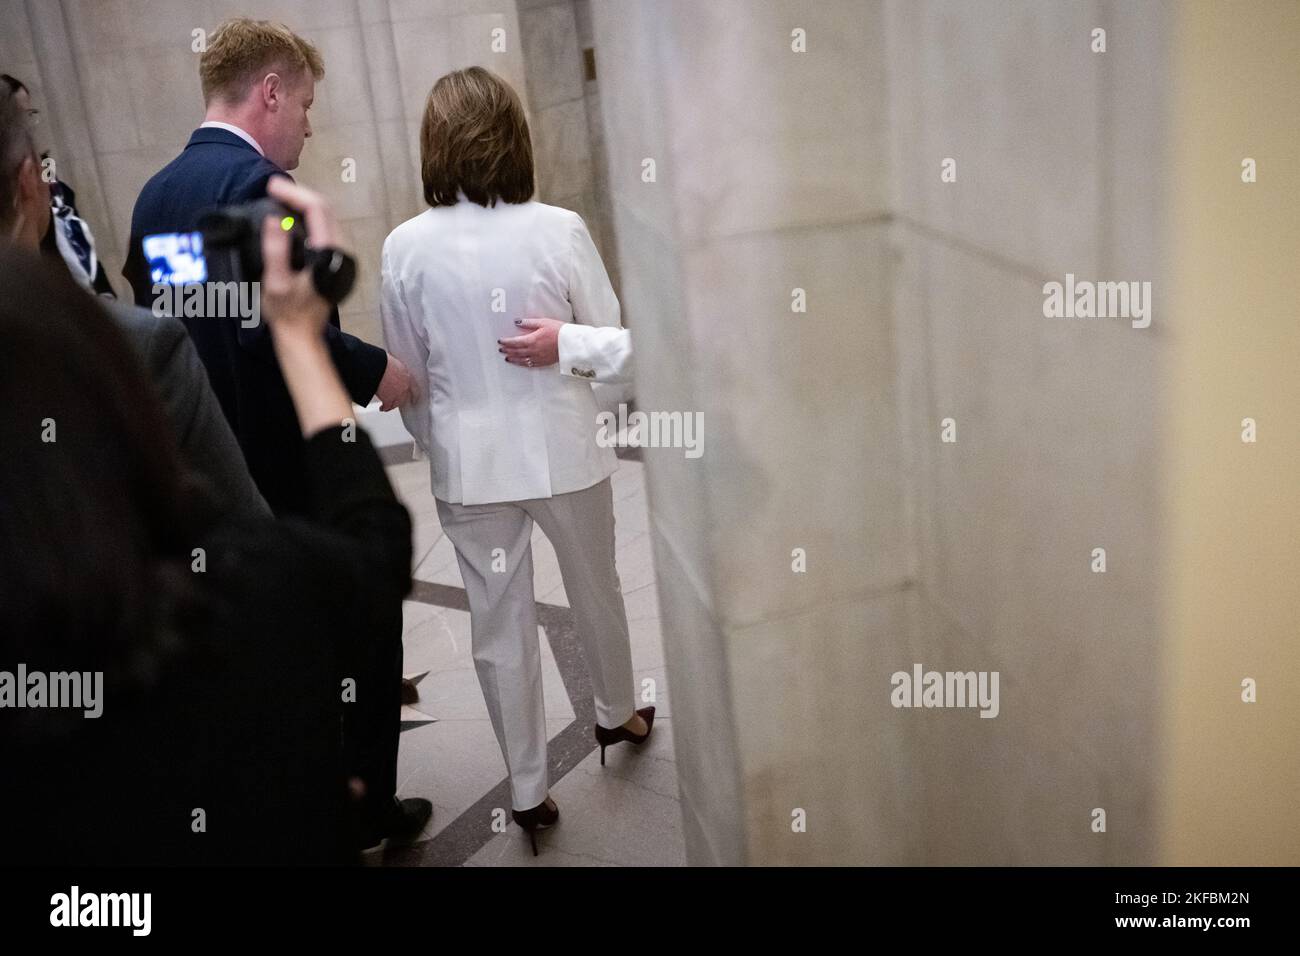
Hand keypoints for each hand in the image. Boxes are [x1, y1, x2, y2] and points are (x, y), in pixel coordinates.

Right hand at [259, 176, 342, 340]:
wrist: (302, 334)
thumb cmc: (286, 312)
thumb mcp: (276, 282)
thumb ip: (275, 250)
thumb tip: (273, 219)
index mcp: (328, 254)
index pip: (317, 211)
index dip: (295, 194)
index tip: (272, 186)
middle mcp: (340, 251)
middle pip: (325, 209)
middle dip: (300, 195)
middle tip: (274, 189)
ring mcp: (341, 255)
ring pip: (327, 217)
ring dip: (305, 204)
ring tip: (280, 198)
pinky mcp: (336, 259)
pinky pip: (325, 228)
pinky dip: (309, 216)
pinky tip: (292, 216)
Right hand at [375, 352, 414, 410]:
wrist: (377, 366)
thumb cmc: (382, 361)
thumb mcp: (393, 363)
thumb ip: (396, 369)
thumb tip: (393, 369)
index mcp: (407, 375)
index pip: (414, 387)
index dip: (414, 394)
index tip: (413, 397)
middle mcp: (405, 386)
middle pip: (404, 396)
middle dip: (400, 399)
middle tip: (395, 401)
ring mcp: (398, 394)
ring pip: (397, 403)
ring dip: (392, 405)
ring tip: (387, 406)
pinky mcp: (389, 399)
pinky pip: (387, 406)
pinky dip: (384, 407)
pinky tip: (382, 408)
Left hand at [498, 317, 563, 367]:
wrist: (570, 342)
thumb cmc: (558, 331)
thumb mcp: (543, 322)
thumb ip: (529, 323)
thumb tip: (517, 322)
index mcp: (532, 340)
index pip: (514, 342)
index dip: (506, 342)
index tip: (500, 341)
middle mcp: (533, 350)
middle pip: (516, 351)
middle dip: (507, 350)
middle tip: (500, 349)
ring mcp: (537, 357)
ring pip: (521, 359)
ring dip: (513, 358)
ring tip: (506, 358)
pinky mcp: (543, 362)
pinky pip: (529, 364)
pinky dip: (522, 364)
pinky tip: (519, 363)